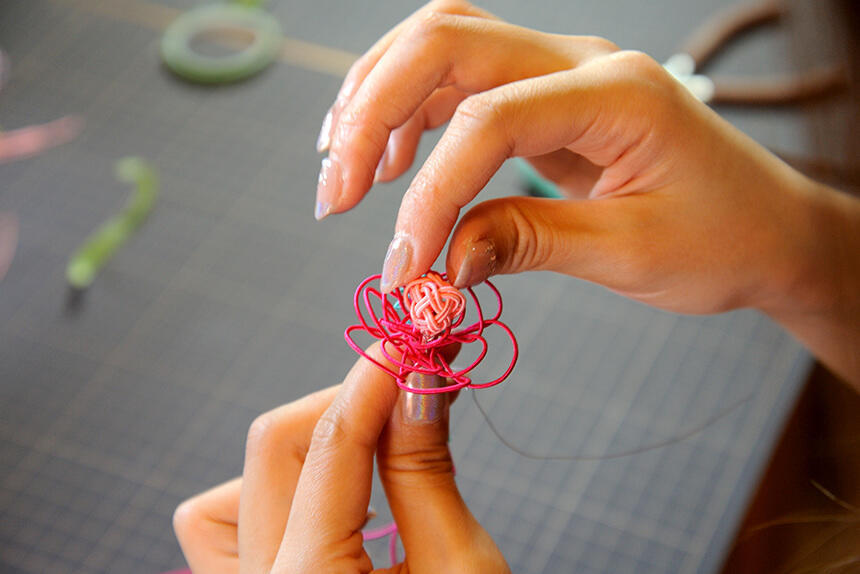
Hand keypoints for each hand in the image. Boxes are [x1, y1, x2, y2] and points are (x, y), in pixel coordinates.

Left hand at [172, 344, 508, 572]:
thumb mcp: (462, 571)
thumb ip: (426, 473)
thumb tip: (419, 384)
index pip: (334, 447)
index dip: (375, 379)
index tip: (409, 339)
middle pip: (274, 449)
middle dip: (345, 403)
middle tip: (408, 388)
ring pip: (224, 494)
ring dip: (297, 456)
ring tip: (365, 461)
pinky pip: (219, 537)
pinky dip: (267, 501)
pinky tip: (327, 509)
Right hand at [315, 0, 859, 383]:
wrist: (770, 229)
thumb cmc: (723, 240)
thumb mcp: (631, 253)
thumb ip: (529, 244)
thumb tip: (441, 264)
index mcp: (616, 93)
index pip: (490, 117)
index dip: (432, 192)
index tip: (405, 264)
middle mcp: (581, 63)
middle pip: (446, 40)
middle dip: (373, 111)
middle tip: (336, 190)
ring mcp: (561, 73)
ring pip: (443, 46)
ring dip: (379, 102)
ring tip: (345, 173)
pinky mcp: (546, 100)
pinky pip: (462, 84)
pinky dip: (412, 116)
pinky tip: (393, 163)